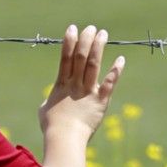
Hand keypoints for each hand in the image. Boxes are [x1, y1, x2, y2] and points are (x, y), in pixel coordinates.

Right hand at [39, 24, 124, 141]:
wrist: (64, 138)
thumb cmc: (52, 127)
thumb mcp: (45, 110)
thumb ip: (50, 100)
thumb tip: (50, 101)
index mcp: (61, 84)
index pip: (65, 58)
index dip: (69, 42)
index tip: (72, 28)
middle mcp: (75, 84)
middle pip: (80, 57)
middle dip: (86, 40)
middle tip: (91, 28)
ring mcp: (88, 92)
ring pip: (93, 65)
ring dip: (98, 48)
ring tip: (103, 34)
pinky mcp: (101, 102)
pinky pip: (110, 84)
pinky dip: (115, 71)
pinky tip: (121, 59)